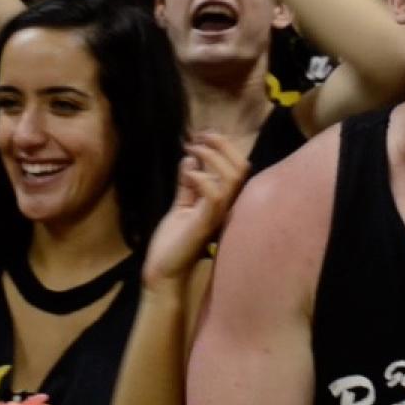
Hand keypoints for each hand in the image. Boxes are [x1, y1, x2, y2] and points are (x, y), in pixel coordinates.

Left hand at [142, 133, 247, 287]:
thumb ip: (188, 184)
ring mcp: (219, 215)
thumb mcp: (182, 204)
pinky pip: (215, 195)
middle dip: (220, 144)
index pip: (237, 166)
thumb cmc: (174, 240)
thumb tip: (190, 158)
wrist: (164, 270)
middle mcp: (228, 206)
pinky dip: (201, 177)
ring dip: (211, 156)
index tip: (199, 135)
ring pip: (232, 176)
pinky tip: (188, 173)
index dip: (222, 145)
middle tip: (196, 137)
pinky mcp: (206, 223)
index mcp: (225, 201)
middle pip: (241, 166)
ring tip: (191, 149)